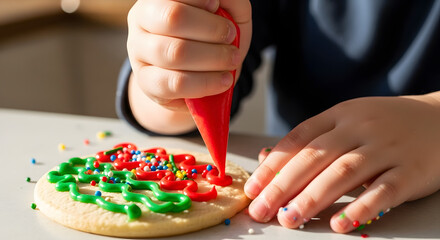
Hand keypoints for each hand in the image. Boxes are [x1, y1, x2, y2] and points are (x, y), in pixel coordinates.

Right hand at [127, 0, 250, 109]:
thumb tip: (218, 0)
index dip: (199, 0)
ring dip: (213, 58)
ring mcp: (139, 51)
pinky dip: (206, 83)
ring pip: (175, 53)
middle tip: (231, 37)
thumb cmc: (212, 38)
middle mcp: (141, 19)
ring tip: (232, 60)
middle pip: (173, 18)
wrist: (201, 76)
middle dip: (212, 29)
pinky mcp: (145, 82)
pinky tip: (223, 81)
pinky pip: (175, 83)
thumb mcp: (228, 13)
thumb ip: (228, 1)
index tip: (216, 7)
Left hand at [245, 93, 439, 232]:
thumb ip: (312, 139)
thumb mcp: (348, 121)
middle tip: (261, 210)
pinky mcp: (412, 171)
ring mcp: (387, 148)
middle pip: (315, 158)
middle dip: (283, 186)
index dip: (273, 165)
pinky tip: (340, 224)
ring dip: (313, 198)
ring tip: (289, 220)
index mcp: (340, 115)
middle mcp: (360, 128)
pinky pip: (384, 190)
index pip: (298, 139)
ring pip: (344, 173)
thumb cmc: (384, 125)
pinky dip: (361, 208)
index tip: (253, 189)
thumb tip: (268, 158)